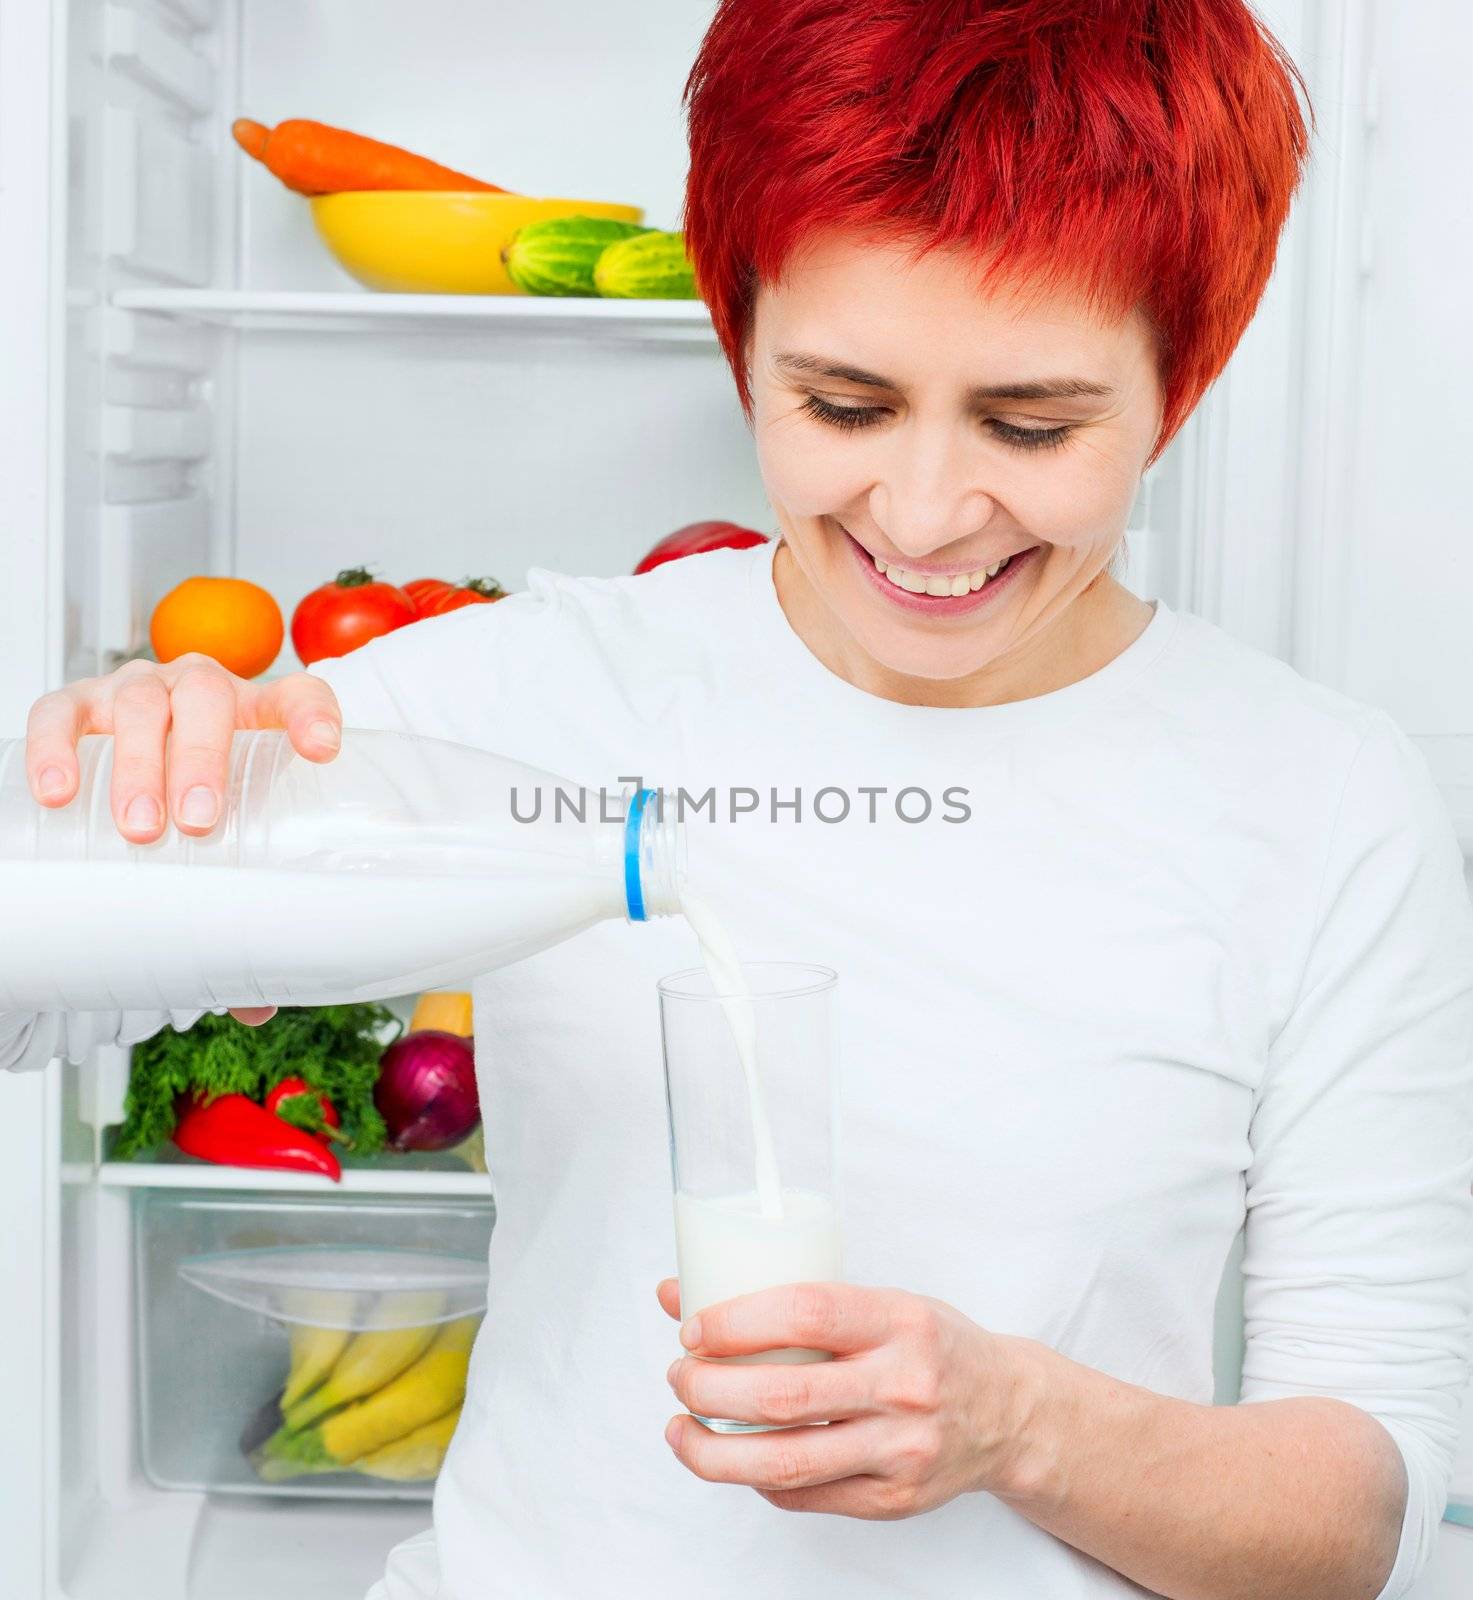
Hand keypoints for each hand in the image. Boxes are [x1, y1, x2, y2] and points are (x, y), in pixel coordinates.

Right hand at [24, 653, 344, 1026]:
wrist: (129, 778)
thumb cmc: (197, 812)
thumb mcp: (226, 849)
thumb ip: (243, 915)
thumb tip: (258, 1005)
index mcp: (258, 717)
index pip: (299, 697)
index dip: (313, 716)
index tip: (323, 751)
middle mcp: (199, 692)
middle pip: (208, 700)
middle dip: (205, 758)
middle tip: (198, 823)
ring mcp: (136, 691)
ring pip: (139, 704)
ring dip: (140, 763)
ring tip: (138, 828)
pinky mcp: (74, 705)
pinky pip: (61, 713)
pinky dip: (59, 748)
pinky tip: (59, 792)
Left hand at [657, 1278, 1039, 1519]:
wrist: (1010, 1411)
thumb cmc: (931, 1345)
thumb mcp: (878, 1302)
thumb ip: (791, 1300)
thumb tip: (679, 1291)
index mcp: (900, 1320)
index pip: (806, 1313)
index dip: (736, 1322)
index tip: (693, 1329)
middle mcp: (904, 1386)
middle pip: (784, 1396)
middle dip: (710, 1389)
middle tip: (680, 1377)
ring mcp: (902, 1450)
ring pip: (786, 1461)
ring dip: (714, 1451)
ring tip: (680, 1429)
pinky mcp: (894, 1500)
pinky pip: (804, 1496)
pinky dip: (755, 1478)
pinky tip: (734, 1458)